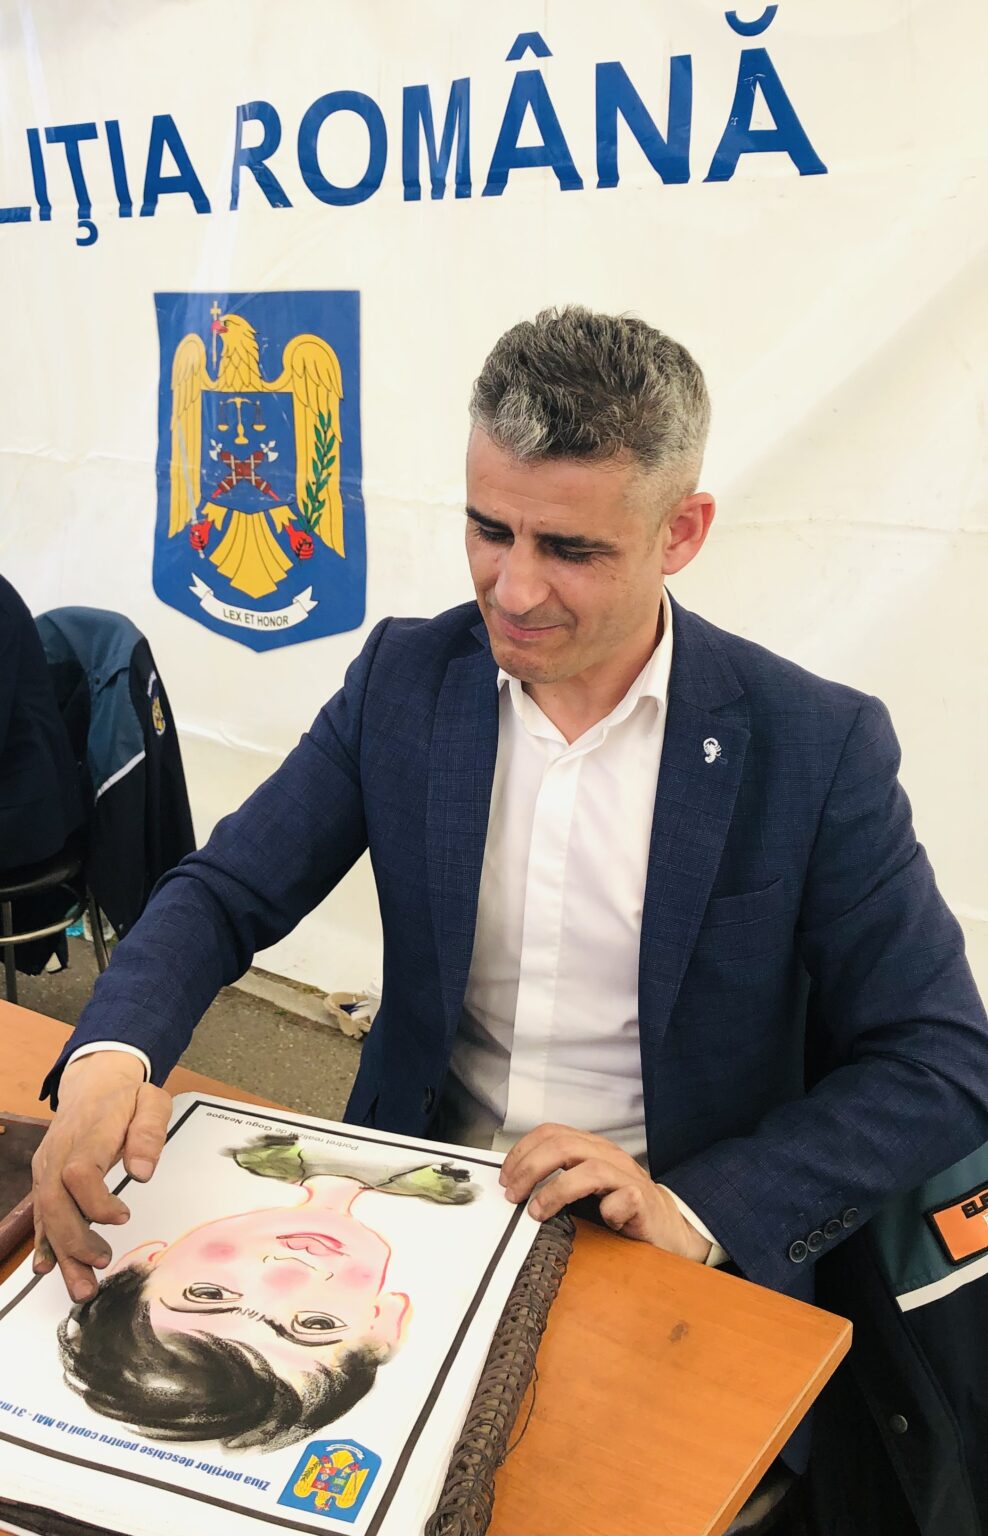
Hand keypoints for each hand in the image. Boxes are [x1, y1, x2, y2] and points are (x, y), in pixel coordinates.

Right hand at [31, 1052, 171, 1301]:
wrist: (93, 1082)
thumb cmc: (125, 1096)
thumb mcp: (150, 1101)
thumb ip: (149, 1132)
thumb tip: (143, 1171)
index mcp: (87, 1135)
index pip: (79, 1173)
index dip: (96, 1202)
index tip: (123, 1217)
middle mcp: (59, 1155)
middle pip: (55, 1202)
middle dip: (75, 1241)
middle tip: (102, 1263)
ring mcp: (47, 1168)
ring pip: (46, 1215)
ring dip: (62, 1254)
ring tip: (81, 1287)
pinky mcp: (45, 1179)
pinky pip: (41, 1214)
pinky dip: (44, 1243)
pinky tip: (48, 1268)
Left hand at [499, 1124, 712, 1261]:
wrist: (666, 1225)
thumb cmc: (619, 1206)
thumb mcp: (582, 1189)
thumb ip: (556, 1180)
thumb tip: (515, 1186)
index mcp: (590, 1147)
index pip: (551, 1133)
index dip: (523, 1151)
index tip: (506, 1176)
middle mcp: (608, 1155)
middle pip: (563, 1145)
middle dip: (530, 1168)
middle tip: (513, 1195)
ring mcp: (627, 1175)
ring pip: (589, 1169)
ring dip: (556, 1191)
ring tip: (538, 1212)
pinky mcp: (643, 1200)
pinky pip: (622, 1199)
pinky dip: (607, 1211)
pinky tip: (601, 1222)